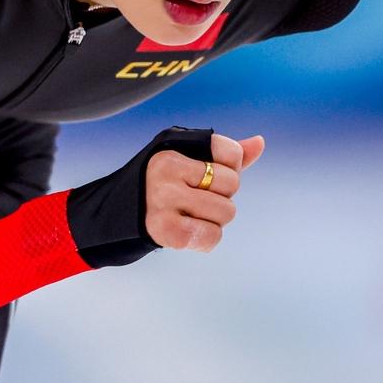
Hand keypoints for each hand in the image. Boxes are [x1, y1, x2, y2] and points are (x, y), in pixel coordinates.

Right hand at [144, 133, 264, 251]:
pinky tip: (188, 232)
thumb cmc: (165, 188)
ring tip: (190, 216)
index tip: (205, 177)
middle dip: (222, 197)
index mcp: (172, 148)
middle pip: (232, 185)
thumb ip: (225, 155)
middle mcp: (166, 169)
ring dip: (215, 220)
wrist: (123, 219)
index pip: (231, 152)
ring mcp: (163, 199)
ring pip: (226, 212)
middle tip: (195, 200)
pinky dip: (206, 240)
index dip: (228, 169)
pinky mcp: (165, 229)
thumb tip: (260, 143)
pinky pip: (213, 236)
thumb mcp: (189, 163)